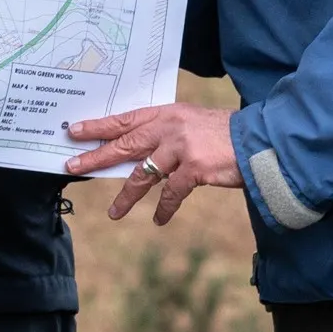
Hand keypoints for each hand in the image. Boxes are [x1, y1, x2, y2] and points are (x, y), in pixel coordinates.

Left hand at [65, 102, 245, 225]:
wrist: (259, 141)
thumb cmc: (224, 135)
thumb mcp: (191, 124)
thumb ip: (166, 133)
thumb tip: (136, 152)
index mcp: (167, 113)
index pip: (126, 119)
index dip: (99, 126)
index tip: (75, 131)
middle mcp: (170, 127)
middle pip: (125, 144)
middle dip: (97, 156)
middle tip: (73, 166)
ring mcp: (182, 147)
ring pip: (143, 174)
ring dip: (126, 195)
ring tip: (114, 212)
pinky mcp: (194, 168)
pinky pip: (171, 193)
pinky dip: (164, 208)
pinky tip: (158, 219)